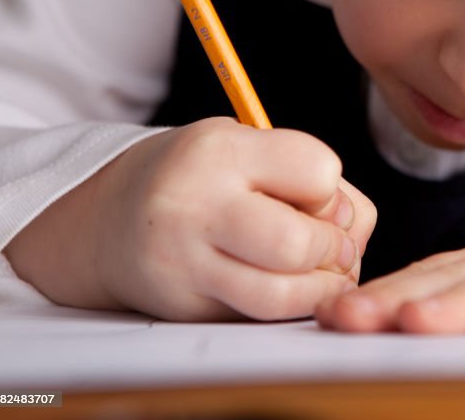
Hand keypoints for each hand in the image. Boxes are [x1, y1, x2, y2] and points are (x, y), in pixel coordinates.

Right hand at [5, 117, 376, 320]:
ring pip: (282, 296)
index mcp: (219, 151)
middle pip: (299, 244)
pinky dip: (291, 305)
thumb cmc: (202, 177)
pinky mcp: (184, 307)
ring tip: (324, 272)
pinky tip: (290, 286)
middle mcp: (194, 207)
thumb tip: (354, 235)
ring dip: (321, 288)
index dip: (331, 187)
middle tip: (334, 245)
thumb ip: (310, 179)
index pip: (317, 170)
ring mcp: (184, 265)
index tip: (317, 192)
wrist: (110, 218)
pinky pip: (261, 317)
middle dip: (334, 248)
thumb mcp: (248, 148)